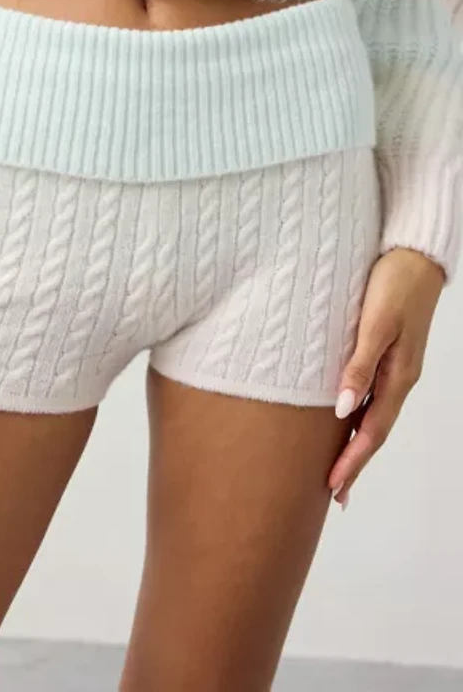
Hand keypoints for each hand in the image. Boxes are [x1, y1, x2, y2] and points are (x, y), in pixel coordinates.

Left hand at [329, 248, 444, 508]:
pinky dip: (360, 417)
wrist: (415, 255)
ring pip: (375, 416)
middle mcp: (398, 378)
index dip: (353, 461)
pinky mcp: (389, 353)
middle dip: (356, 463)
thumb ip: (359, 366)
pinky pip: (374, 396)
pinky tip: (348, 420)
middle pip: (375, 431)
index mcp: (397, 376)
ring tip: (340, 468)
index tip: (333, 487)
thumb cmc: (394, 284)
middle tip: (336, 493)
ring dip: (357, 444)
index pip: (372, 431)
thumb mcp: (376, 324)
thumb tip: (343, 410)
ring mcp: (395, 367)